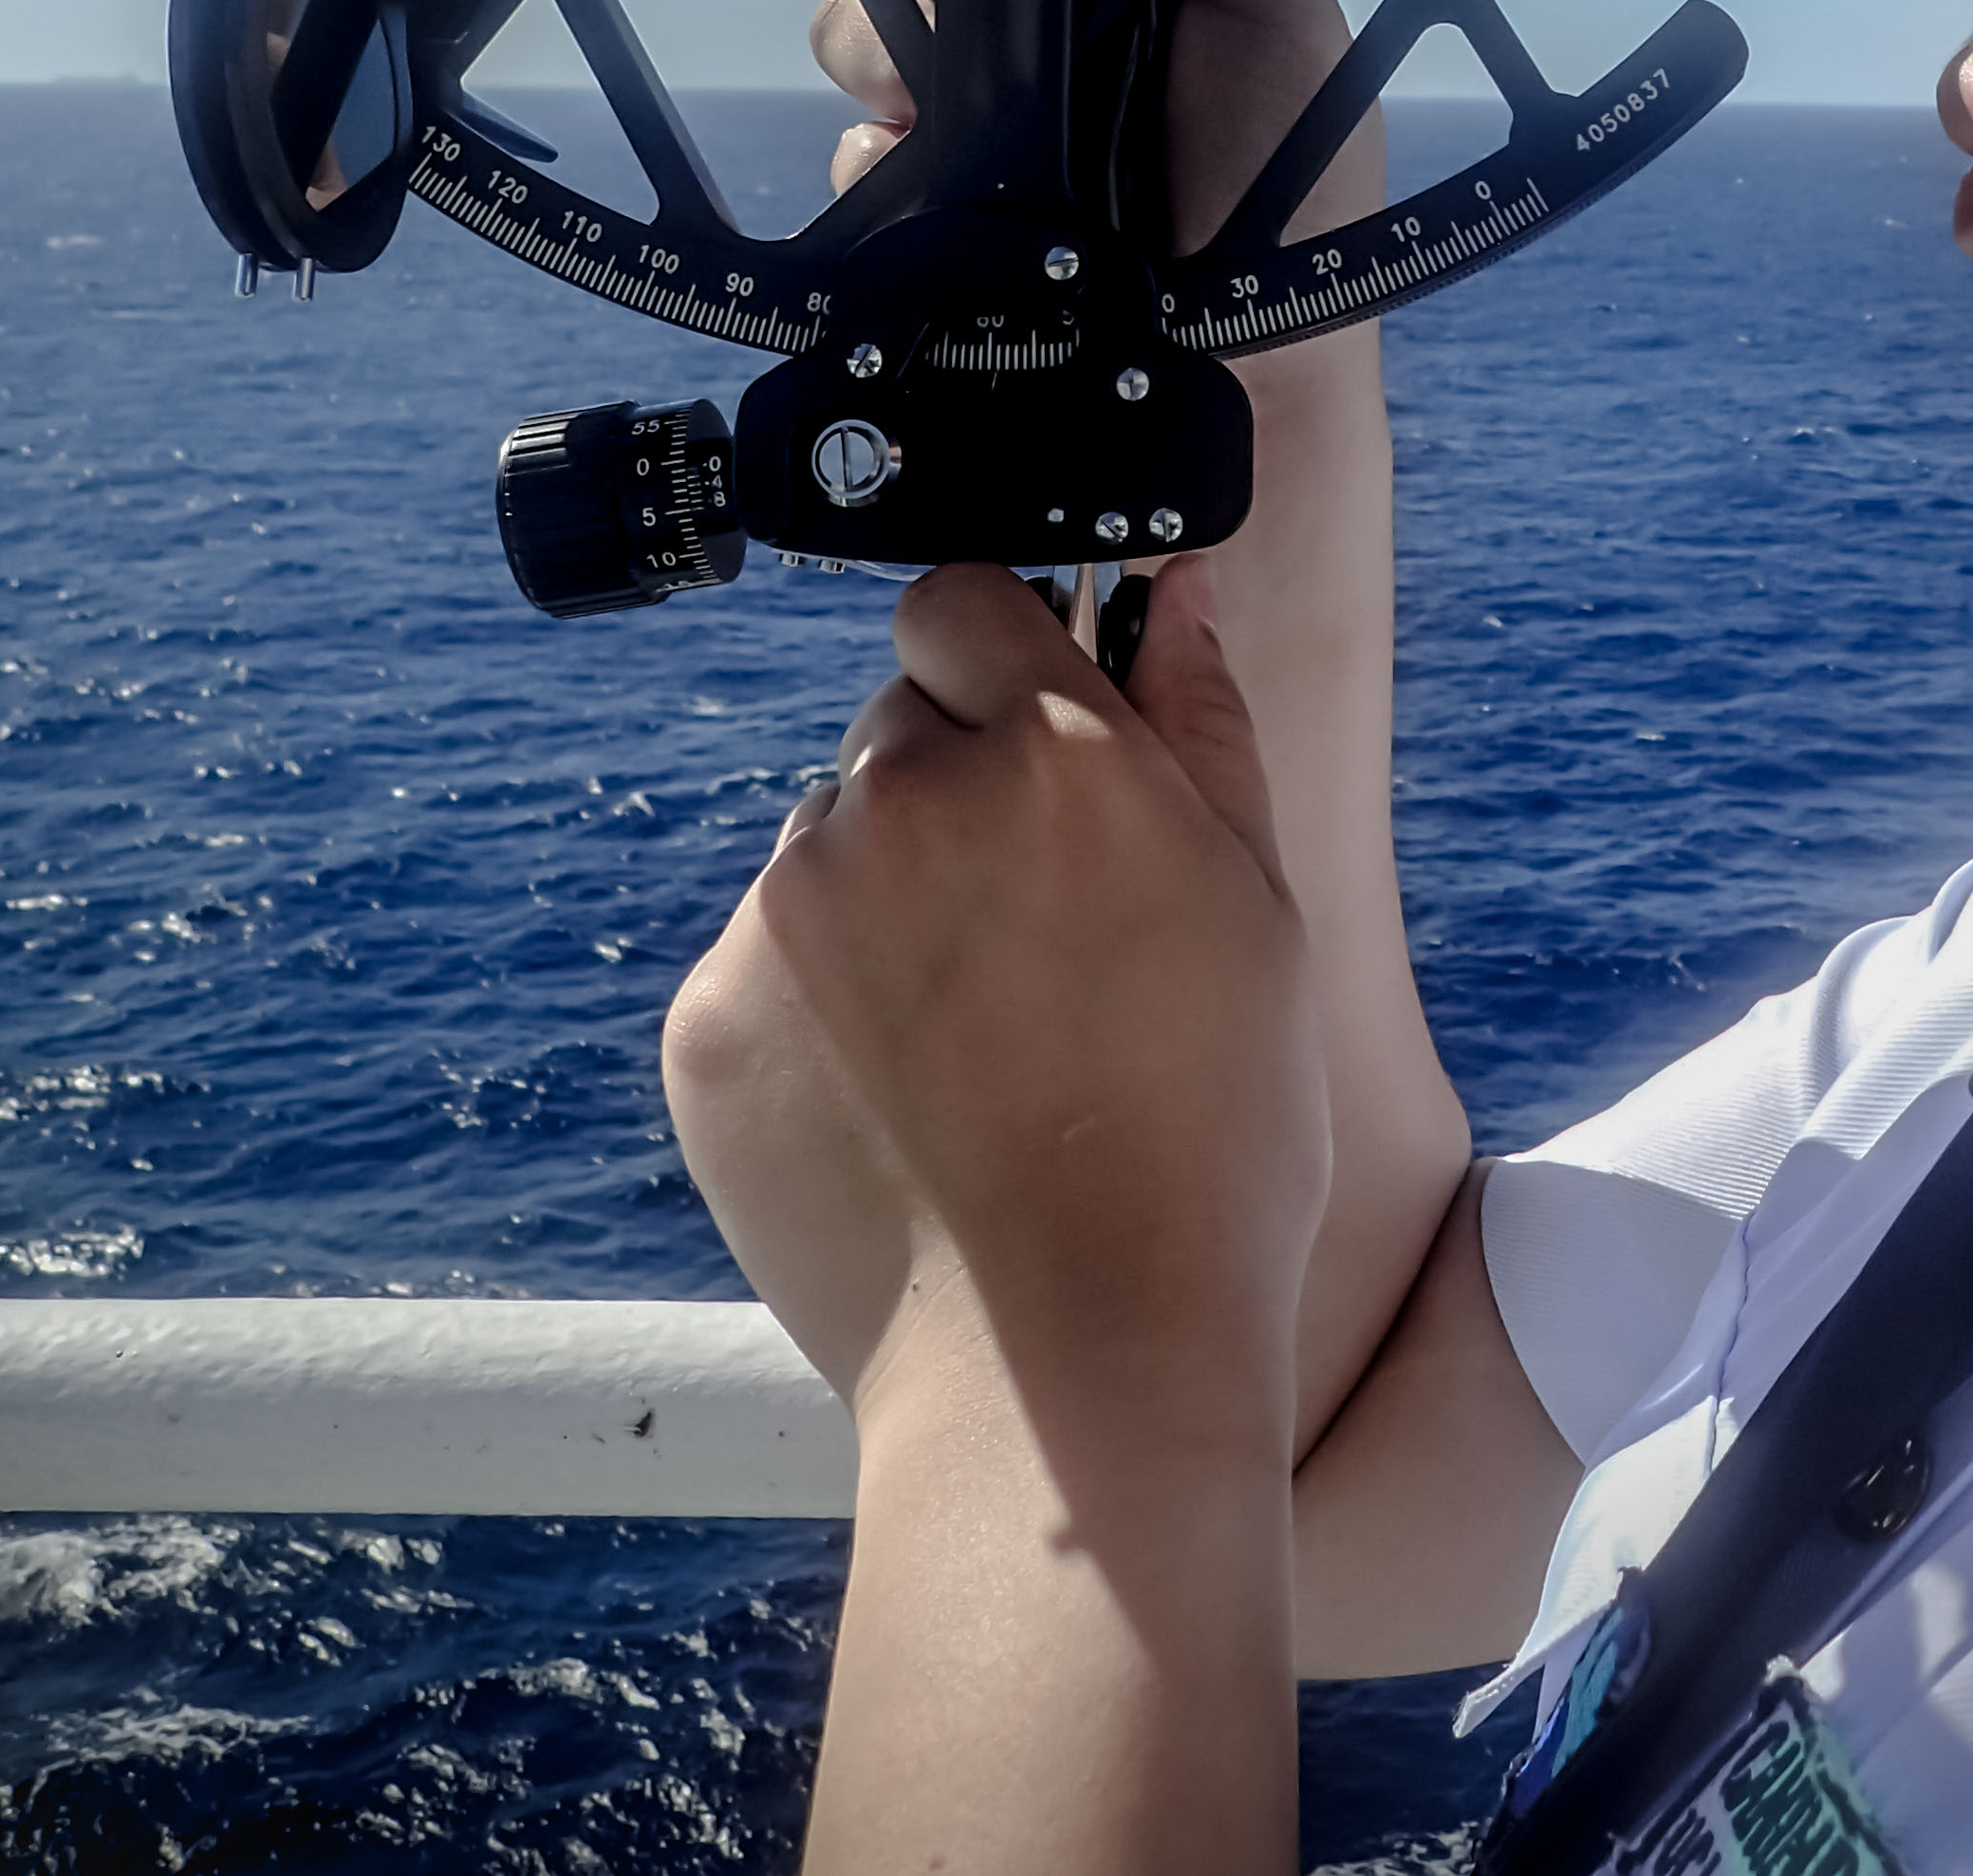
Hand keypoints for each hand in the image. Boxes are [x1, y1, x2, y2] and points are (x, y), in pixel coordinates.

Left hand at [753, 557, 1330, 1441]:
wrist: (1071, 1381)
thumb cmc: (1211, 1151)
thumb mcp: (1261, 914)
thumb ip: (1205, 723)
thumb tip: (1174, 590)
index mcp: (1055, 757)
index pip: (967, 602)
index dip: (1002, 661)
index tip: (1033, 737)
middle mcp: (902, 802)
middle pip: (900, 732)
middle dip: (955, 796)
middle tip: (1036, 943)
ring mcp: (788, 913)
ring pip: (831, 849)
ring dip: (886, 905)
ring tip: (977, 1053)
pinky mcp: (711, 1019)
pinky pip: (767, 964)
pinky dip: (821, 1015)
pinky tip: (908, 1115)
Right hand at [811, 0, 1376, 251]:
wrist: (1249, 375)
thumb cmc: (1293, 194)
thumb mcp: (1286, 18)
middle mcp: (1043, 39)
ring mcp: (986, 129)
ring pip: (869, 33)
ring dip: (880, 46)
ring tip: (930, 93)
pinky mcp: (937, 214)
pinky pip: (859, 154)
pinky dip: (878, 161)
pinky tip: (932, 183)